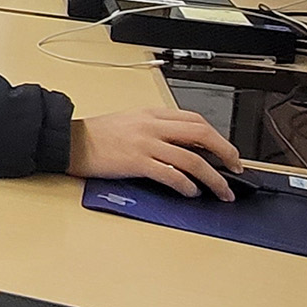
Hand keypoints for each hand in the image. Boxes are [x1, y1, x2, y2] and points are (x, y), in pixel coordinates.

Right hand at [68, 108, 242, 198]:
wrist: (70, 141)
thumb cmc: (96, 135)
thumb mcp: (130, 122)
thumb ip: (155, 129)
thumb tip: (182, 147)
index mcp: (151, 114)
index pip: (195, 120)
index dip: (216, 137)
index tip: (226, 152)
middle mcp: (152, 126)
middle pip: (201, 134)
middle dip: (225, 152)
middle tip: (236, 169)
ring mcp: (146, 144)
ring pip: (192, 158)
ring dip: (213, 177)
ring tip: (222, 191)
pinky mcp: (137, 162)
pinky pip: (171, 174)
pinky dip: (186, 185)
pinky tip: (191, 192)